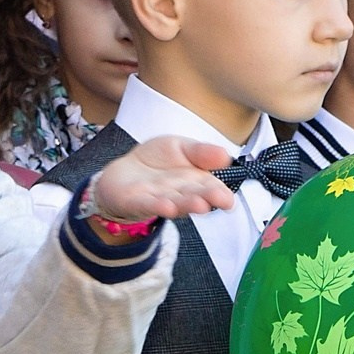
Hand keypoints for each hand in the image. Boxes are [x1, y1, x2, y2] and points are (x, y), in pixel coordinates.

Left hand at [87, 135, 236, 238]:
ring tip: (200, 205)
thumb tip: (226, 155)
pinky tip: (167, 206)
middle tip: (222, 200)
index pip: (210, 187)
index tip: (229, 198)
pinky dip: (157, 206)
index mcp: (194, 181)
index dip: (220, 193)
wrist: (124, 171)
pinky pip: (148, 204)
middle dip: (208, 198)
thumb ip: (200, 152)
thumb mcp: (180, 147)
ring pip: (175, 202)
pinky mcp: (137, 202)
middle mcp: (180, 194)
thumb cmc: (157, 161)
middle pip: (196, 196)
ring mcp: (159, 199)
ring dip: (187, 204)